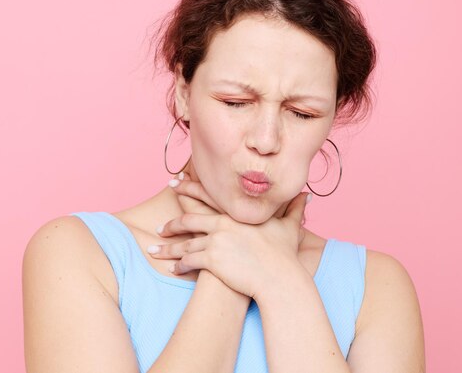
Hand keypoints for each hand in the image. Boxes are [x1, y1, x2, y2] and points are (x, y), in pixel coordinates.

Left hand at [151, 172, 310, 297]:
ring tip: (155, 249)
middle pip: (188, 219)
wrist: (279, 278)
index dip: (189, 188)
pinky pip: (189, 261)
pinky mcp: (212, 260)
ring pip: (184, 243)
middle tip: (158, 226)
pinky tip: (172, 268)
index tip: (175, 182)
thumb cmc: (284, 255)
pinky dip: (179, 264)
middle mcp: (221, 224)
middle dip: (171, 223)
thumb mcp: (289, 228)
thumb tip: (307, 195)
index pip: (207, 196)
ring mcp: (215, 241)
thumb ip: (295, 209)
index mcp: (235, 214)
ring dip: (168, 247)